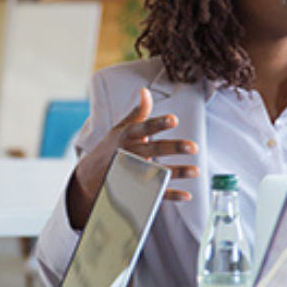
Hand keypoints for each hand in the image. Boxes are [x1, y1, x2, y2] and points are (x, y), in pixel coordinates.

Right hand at [67, 88, 198, 228]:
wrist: (90, 176)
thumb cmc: (111, 147)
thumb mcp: (121, 128)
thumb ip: (137, 113)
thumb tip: (145, 92)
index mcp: (127, 137)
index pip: (144, 128)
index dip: (158, 124)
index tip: (173, 119)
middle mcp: (130, 153)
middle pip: (154, 150)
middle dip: (173, 148)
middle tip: (193, 146)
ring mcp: (133, 173)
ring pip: (157, 172)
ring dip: (177, 172)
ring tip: (196, 171)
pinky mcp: (137, 190)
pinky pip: (155, 193)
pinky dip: (170, 195)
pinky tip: (186, 195)